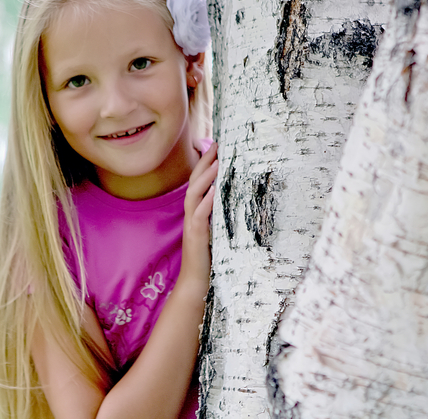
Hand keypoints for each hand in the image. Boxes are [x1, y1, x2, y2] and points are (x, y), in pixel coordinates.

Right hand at [180, 141, 217, 294]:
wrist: (196, 282)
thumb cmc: (209, 258)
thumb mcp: (217, 231)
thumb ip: (221, 216)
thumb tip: (236, 200)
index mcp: (196, 211)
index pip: (198, 182)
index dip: (205, 164)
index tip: (217, 147)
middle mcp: (191, 213)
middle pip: (194, 181)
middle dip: (205, 162)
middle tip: (217, 144)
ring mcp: (192, 223)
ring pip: (195, 193)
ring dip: (206, 176)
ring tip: (217, 161)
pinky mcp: (196, 235)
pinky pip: (200, 214)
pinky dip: (207, 200)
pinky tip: (215, 191)